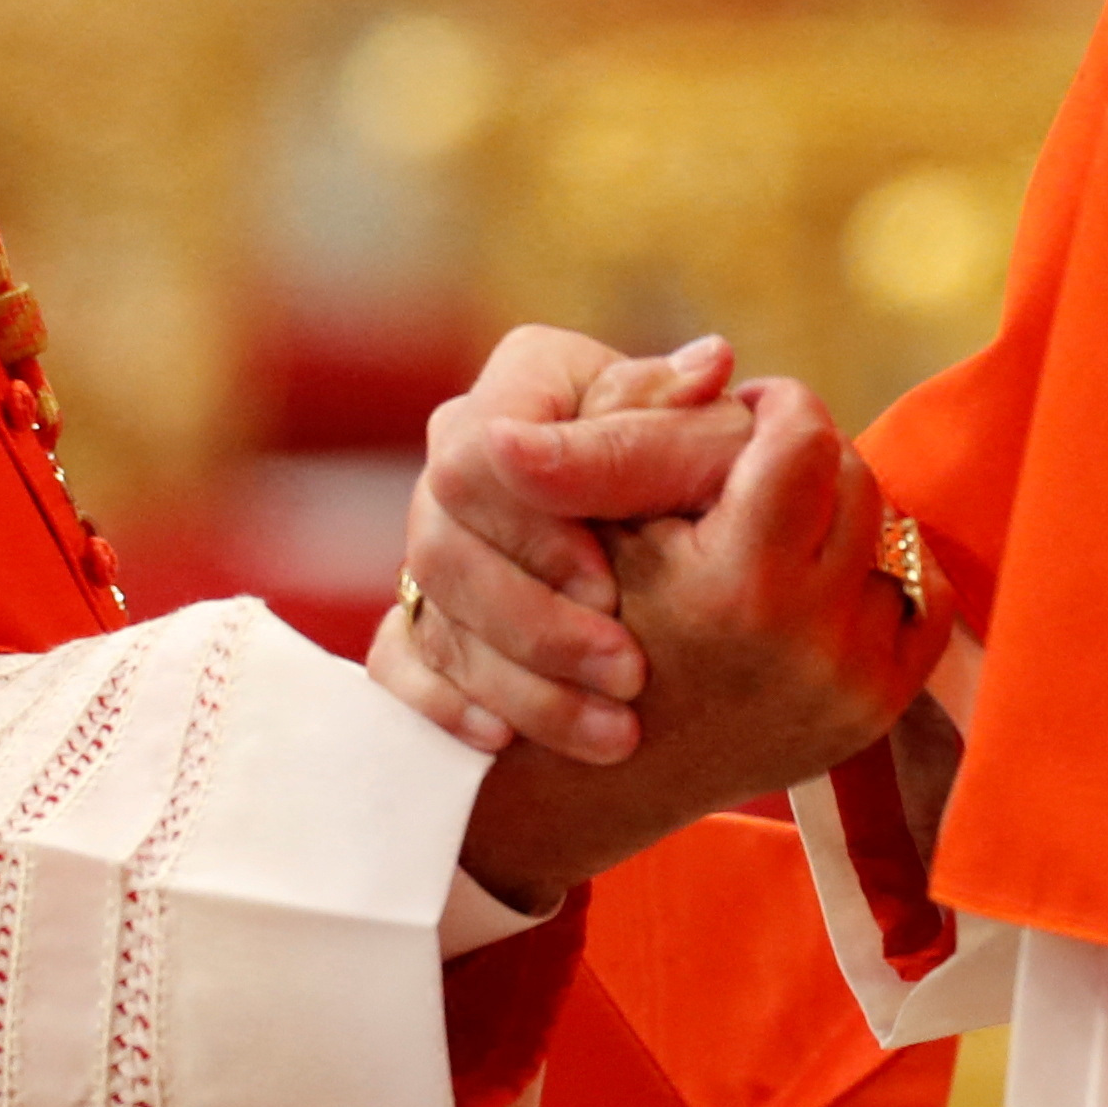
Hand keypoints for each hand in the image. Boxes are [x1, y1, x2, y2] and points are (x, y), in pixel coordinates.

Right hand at [378, 327, 753, 761]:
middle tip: (627, 671)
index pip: (477, 454)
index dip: (535, 528)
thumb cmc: (707, 483)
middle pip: (441, 541)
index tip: (609, 585)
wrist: (688, 565)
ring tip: (615, 732)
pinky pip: (397, 664)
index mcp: (526, 382)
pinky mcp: (420, 614)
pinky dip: (449, 705)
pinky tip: (510, 741)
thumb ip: (691, 420)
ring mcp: (434, 535)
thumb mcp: (709, 445)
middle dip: (534, 619)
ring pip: (430, 611)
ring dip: (519, 679)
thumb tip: (709, 365)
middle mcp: (463, 450)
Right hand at [453, 381, 947, 912]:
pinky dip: (877, 574)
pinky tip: (814, 576)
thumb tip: (717, 352)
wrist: (603, 767)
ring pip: (891, 532)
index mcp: (740, 586)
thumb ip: (649, 424)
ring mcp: (851, 683)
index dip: (773, 406)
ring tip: (773, 527)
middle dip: (806, 457)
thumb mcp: (593, 516)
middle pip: (855, 477)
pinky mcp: (876, 711)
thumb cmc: (583, 618)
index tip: (737, 417)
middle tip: (751, 471)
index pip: (807, 435)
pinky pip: (921, 597)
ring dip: (839, 516)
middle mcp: (811, 642)